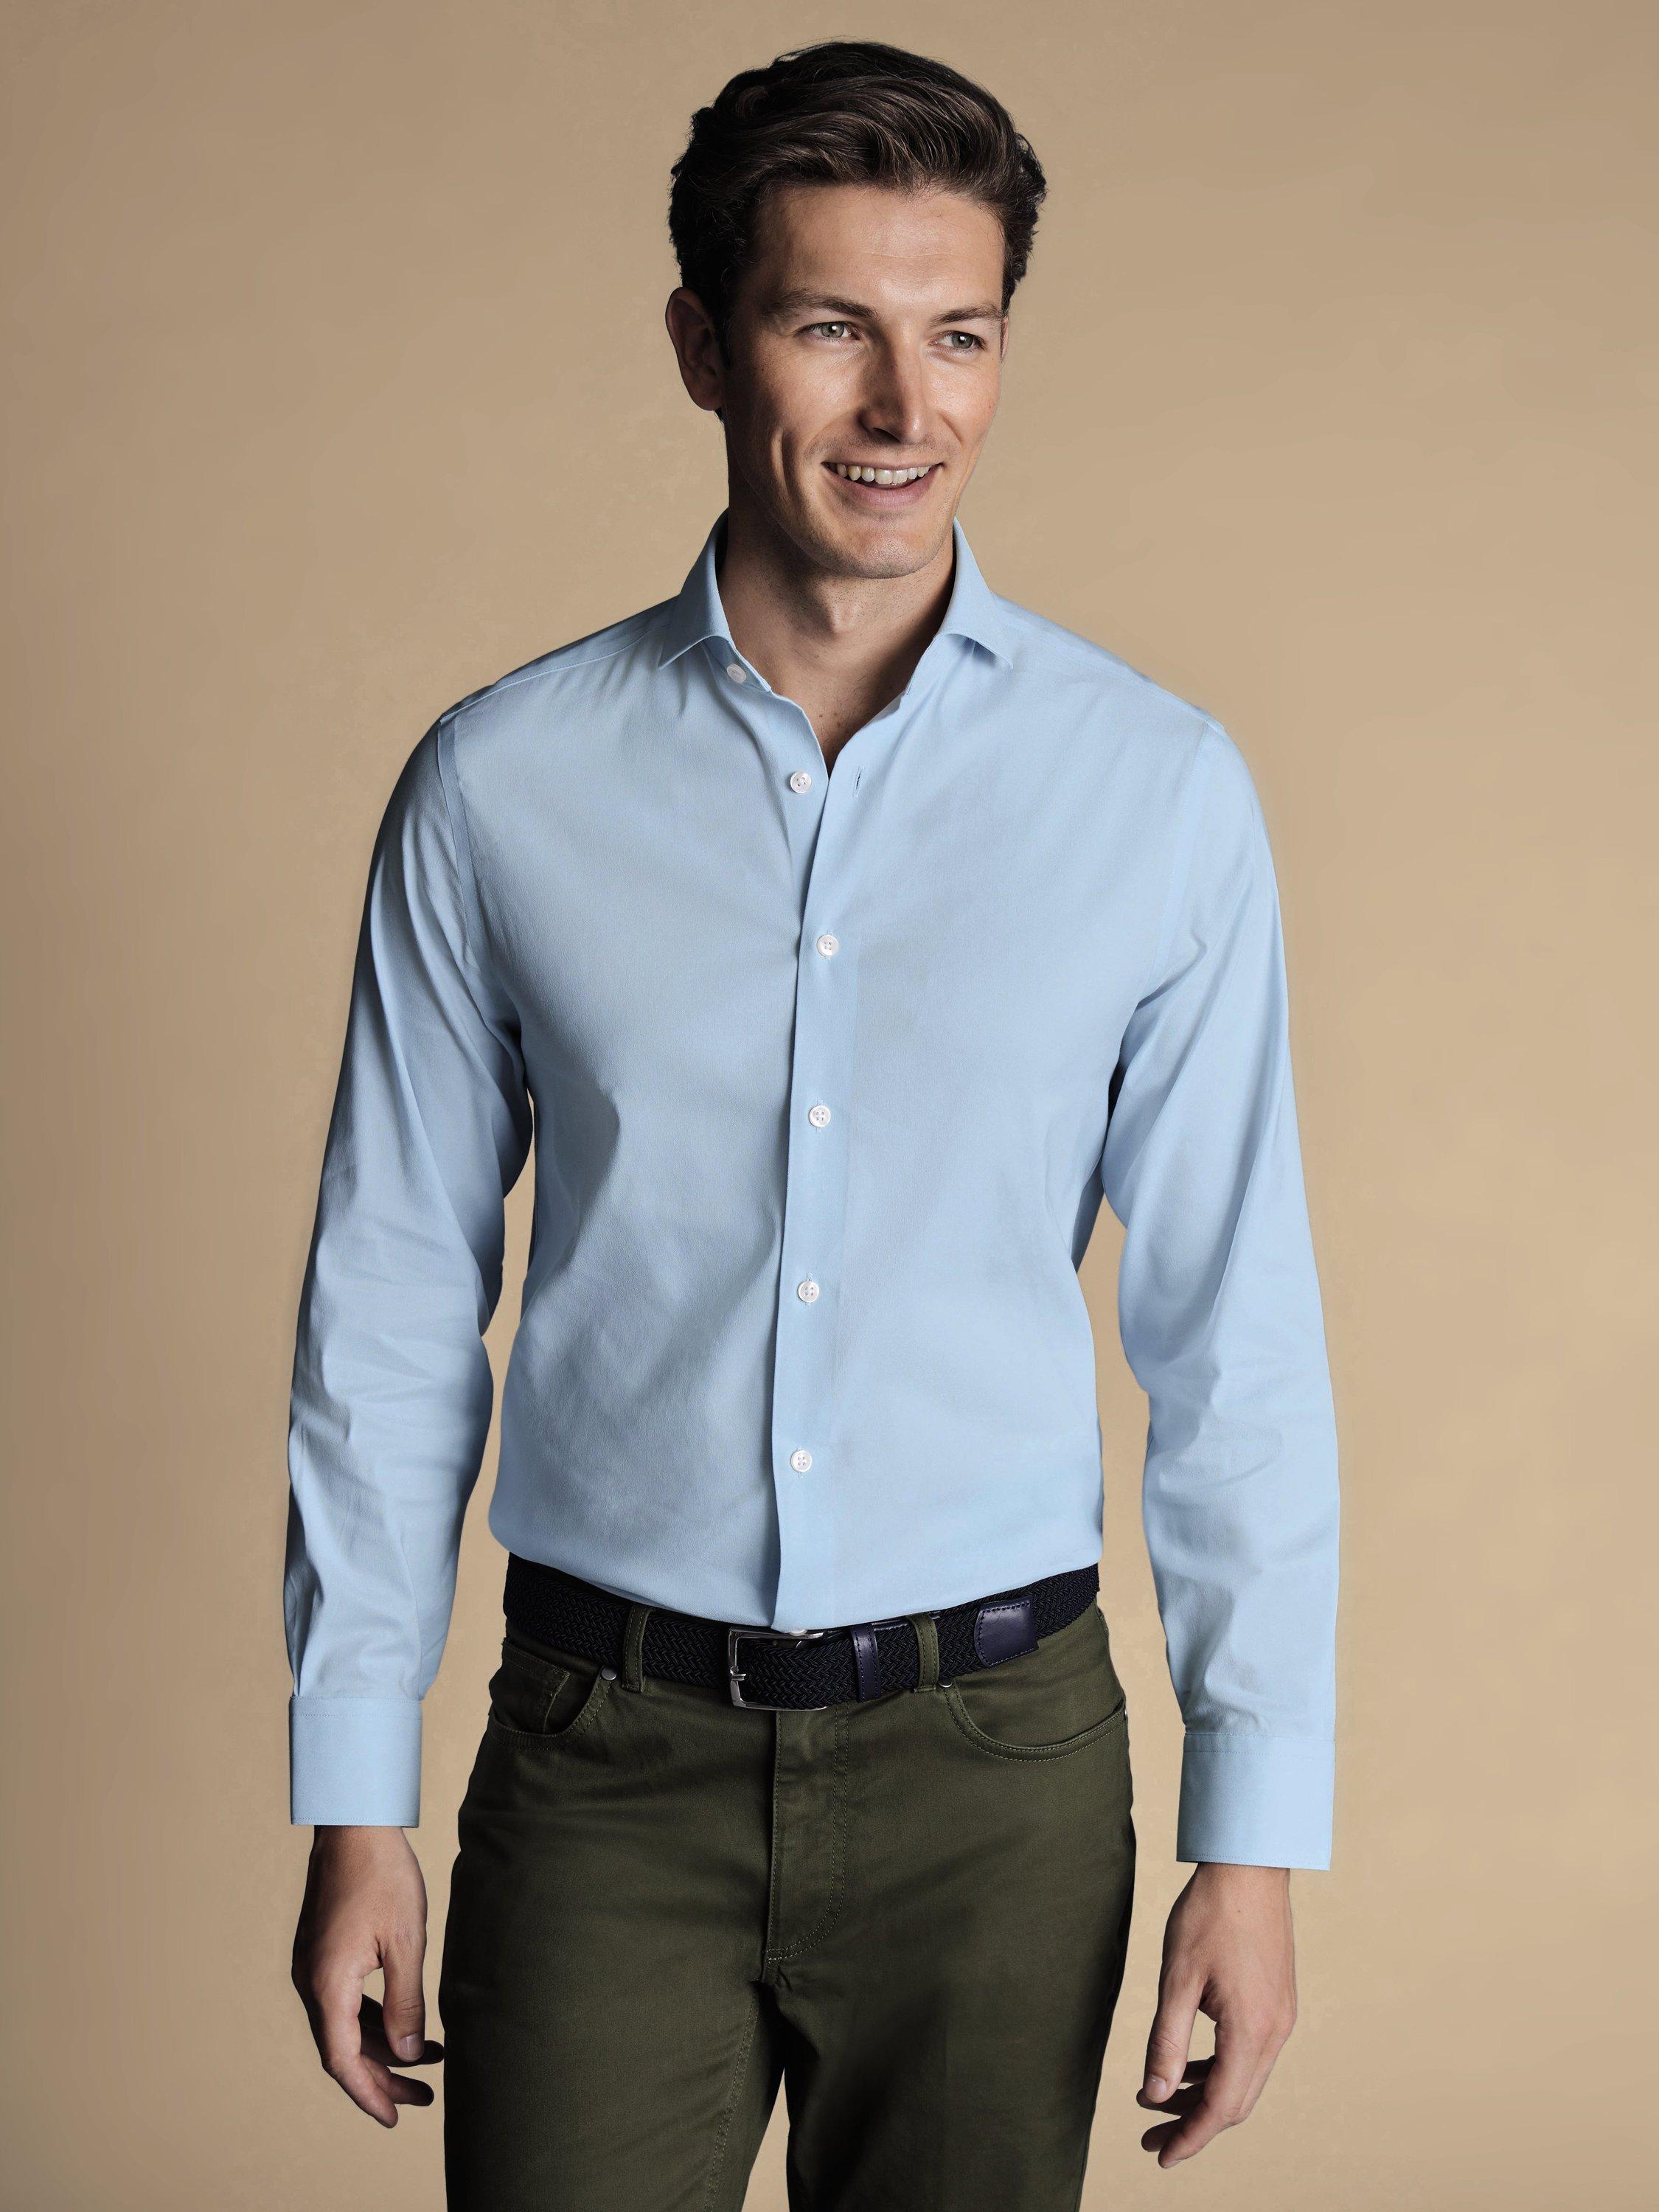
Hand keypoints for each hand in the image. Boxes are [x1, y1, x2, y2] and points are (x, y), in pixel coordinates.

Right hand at [291, 1824, 444, 2126]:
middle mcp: (312, 1981)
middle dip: (384, 2076)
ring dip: (382, 2046)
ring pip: (345, 2025)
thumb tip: (410, 2055)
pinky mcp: (323, 1952)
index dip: (369, 2093)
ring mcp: (314, 1966)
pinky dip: (373, 2018)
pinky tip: (405, 2024)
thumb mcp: (406, 1941)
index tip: (394, 2118)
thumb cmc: (383, 1875)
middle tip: (424, 2097)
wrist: (354, 1823)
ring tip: (430, 2059)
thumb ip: (406, 2002)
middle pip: (343, 2048)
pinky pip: (344, 2001)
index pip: (342, 2060)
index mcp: (328, 1984)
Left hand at [1136, 1862, 1296, 2166]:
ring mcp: (1280, 2017)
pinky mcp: (1276, 2001)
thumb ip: (1167, 2042)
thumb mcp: (1177, 1979)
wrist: (1249, 1867)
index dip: (1190, 2137)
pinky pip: (1249, 2052)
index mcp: (1251, 2031)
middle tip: (1150, 2136)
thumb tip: (1156, 2095)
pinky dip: (1219, 2068)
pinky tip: (1189, 2065)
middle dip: (1193, 2123)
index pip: (1221, 2107)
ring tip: (1160, 2101)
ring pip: (1243, 2078)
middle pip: (1236, 2100)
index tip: (1160, 2155)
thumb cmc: (1209, 1915)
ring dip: (1204, 2095)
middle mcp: (1274, 2032)